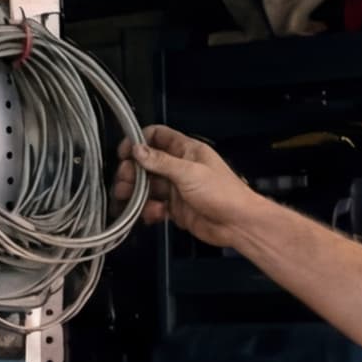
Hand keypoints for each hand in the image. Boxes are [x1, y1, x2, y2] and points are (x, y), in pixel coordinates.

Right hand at [126, 127, 266, 247]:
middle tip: (124, 181)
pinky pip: (154, 206)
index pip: (158, 136)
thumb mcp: (189, 172)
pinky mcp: (176, 208)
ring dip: (136, 192)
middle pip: (148, 163)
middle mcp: (179, 167)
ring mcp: (177, 188)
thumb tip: (137, 149)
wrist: (238, 224)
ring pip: (148, 186)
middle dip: (133, 171)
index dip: (139, 141)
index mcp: (186, 150)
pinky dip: (148, 210)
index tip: (125, 152)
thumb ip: (161, 161)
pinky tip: (151, 214)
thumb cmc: (222, 192)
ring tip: (126, 200)